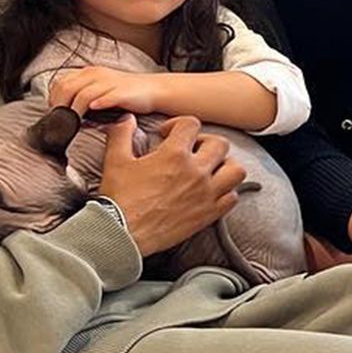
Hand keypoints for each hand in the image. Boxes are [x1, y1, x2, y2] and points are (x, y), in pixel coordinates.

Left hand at [48, 65, 161, 116]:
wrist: (154, 90)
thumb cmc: (126, 93)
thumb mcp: (100, 88)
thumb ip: (83, 94)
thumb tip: (64, 111)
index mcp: (89, 72)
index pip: (61, 82)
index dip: (54, 98)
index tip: (55, 113)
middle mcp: (97, 74)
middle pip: (68, 88)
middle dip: (60, 106)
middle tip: (60, 121)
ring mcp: (110, 82)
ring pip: (84, 94)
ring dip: (75, 110)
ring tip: (72, 123)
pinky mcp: (123, 92)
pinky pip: (108, 97)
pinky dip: (98, 103)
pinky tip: (93, 110)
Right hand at [97, 115, 243, 256]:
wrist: (124, 233)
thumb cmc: (120, 198)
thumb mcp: (115, 160)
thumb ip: (122, 134)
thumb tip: (127, 119)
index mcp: (174, 155)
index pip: (191, 124)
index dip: (179, 124)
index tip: (168, 134)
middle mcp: (196, 172)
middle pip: (220, 144)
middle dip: (205, 142)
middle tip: (192, 150)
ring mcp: (206, 194)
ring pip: (236, 170)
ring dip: (225, 166)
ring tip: (210, 169)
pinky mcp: (209, 214)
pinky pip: (232, 197)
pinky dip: (226, 192)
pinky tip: (211, 191)